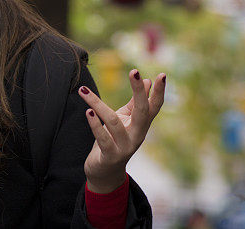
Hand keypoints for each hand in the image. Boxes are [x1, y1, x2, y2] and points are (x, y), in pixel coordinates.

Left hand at [78, 69, 165, 192]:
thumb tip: (146, 81)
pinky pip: (103, 138)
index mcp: (141, 125)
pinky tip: (87, 112)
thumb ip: (134, 103)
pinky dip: (94, 125)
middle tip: (135, 72)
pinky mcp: (110, 155)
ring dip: (98, 105)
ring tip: (83, 91)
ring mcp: (124, 147)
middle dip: (139, 92)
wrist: (105, 172)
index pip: (154, 106)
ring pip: (113, 122)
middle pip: (141, 111)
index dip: (159, 92)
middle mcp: (137, 135)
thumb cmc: (114, 140)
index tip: (161, 75)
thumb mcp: (125, 120)